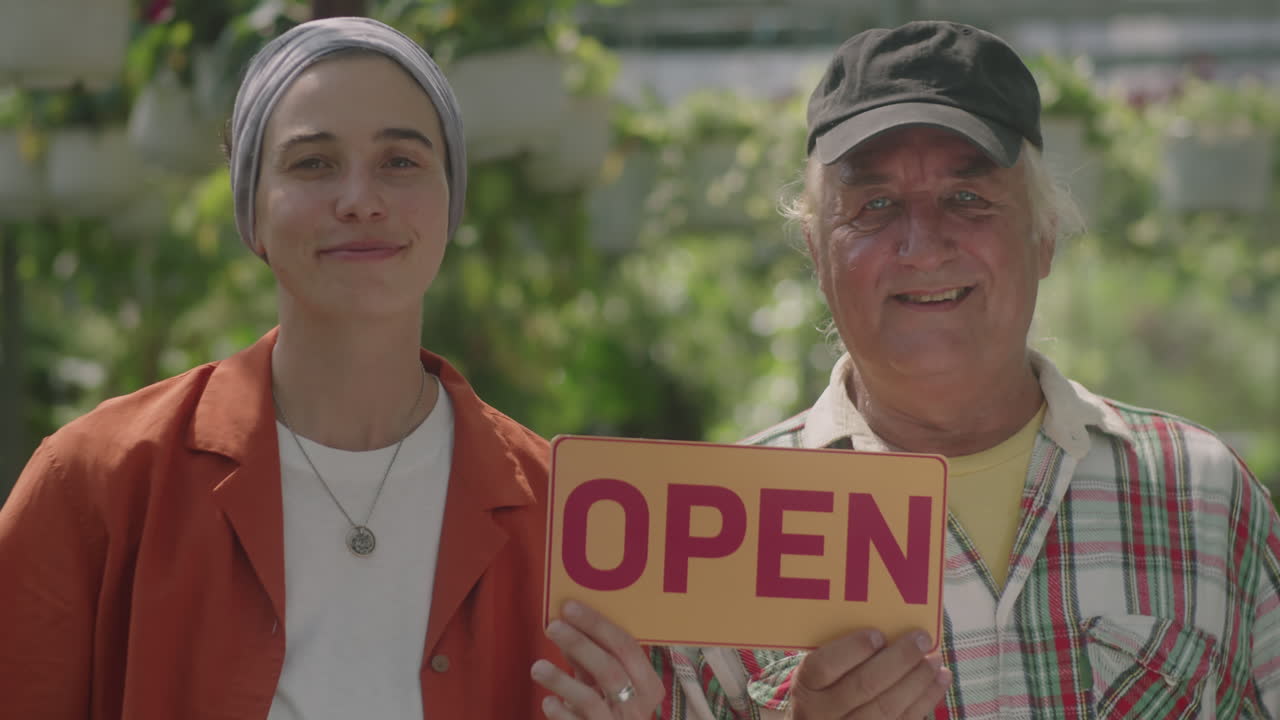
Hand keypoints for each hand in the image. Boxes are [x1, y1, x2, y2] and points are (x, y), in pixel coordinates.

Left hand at [531, 600, 663, 718]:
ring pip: (589, 698)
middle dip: (579, 644)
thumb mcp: (606, 683)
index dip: (597, 624)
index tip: (569, 607)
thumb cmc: (610, 709)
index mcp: (648, 684)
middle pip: (609, 668)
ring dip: (560, 680)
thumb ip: (590, 658)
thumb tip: (566, 624)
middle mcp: (637, 705)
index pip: (626, 646)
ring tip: (537, 667)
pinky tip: (548, 701)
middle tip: (553, 627)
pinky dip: (561, 712)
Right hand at [787, 628, 950, 719]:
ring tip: (935, 659)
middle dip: (898, 660)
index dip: (852, 649)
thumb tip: (887, 629)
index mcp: (805, 688)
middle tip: (921, 639)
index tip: (878, 634)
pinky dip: (925, 700)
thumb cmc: (823, 689)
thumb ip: (839, 654)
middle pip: (863, 686)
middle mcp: (822, 714)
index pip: (823, 666)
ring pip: (887, 708)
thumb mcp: (817, 673)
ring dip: (917, 681)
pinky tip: (939, 679)